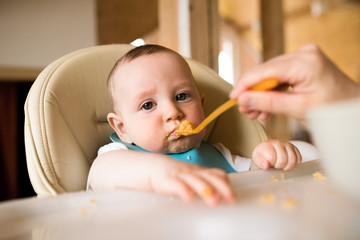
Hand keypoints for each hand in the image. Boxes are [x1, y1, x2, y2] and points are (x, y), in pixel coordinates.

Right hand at [149, 158, 235, 206]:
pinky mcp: (167, 180)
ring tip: (213, 199)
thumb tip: (222, 194)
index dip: (226, 184)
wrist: (151, 167)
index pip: (217, 174)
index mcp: (199, 172)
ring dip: (205, 189)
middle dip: (221, 188)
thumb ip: (205, 182)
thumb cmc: (174, 175)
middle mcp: (192, 172)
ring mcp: (180, 175)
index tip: (233, 197)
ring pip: (194, 180)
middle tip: (230, 198)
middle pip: (209, 177)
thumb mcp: (192, 176)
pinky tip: (188, 197)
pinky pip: (176, 184)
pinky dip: (183, 190)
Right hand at [230, 43, 359, 120]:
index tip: (233, 98)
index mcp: (305, 62)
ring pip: (270, 74)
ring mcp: (304, 56)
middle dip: (252, 92)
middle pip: (266, 71)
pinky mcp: (302, 62)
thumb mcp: (298, 108)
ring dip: (261, 94)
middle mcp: (304, 53)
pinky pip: (279, 75)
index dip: (245, 84)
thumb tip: (242, 100)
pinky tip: (266, 107)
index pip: (264, 71)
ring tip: (255, 113)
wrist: (352, 107)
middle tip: (245, 111)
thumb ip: (268, 103)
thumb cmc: (334, 110)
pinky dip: (271, 91)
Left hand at [252, 140, 301, 170]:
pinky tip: (288, 164)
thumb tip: (266, 165)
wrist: (268, 149)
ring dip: (288, 166)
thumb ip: (260, 162)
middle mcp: (279, 143)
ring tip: (282, 166)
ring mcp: (288, 145)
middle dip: (279, 166)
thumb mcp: (257, 158)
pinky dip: (295, 164)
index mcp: (268, 145)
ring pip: (293, 159)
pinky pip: (299, 158)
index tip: (269, 163)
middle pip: (283, 159)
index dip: (271, 164)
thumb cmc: (262, 155)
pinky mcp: (295, 148)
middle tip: (276, 165)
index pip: (272, 157)